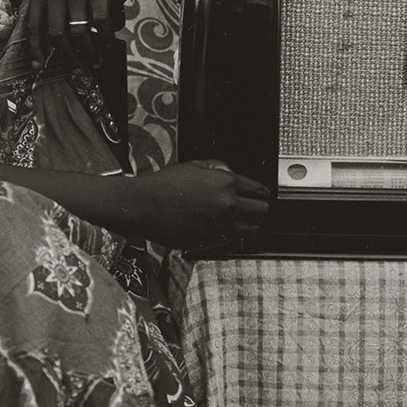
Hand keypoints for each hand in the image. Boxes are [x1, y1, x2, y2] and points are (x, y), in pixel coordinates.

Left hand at [27, 0, 128, 61]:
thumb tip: (57, 21)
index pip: (33, 24)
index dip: (35, 49)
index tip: (39, 66)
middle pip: (57, 35)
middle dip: (68, 57)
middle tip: (78, 69)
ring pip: (79, 32)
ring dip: (89, 52)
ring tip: (96, 60)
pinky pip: (101, 21)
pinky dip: (105, 36)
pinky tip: (109, 41)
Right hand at [111, 160, 269, 250]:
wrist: (143, 206)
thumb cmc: (163, 185)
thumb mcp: (194, 165)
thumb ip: (218, 168)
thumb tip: (231, 173)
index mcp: (225, 183)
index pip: (260, 190)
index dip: (261, 192)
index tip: (261, 195)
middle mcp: (227, 205)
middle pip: (263, 211)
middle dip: (259, 209)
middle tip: (252, 209)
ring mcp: (221, 225)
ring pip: (253, 229)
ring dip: (249, 225)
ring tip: (240, 221)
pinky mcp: (211, 241)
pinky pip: (232, 240)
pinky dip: (231, 235)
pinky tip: (220, 228)